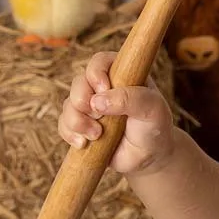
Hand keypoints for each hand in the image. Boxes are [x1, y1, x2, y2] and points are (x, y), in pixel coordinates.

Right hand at [58, 51, 175, 176]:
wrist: (149, 157)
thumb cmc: (154, 127)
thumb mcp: (153, 109)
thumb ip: (130, 99)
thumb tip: (97, 101)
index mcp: (121, 74)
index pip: (100, 61)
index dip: (96, 73)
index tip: (104, 88)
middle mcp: (102, 88)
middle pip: (78, 83)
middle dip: (82, 100)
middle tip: (99, 116)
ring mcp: (90, 107)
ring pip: (68, 105)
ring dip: (77, 120)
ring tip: (96, 135)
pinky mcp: (81, 126)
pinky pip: (63, 125)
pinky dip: (70, 133)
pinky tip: (83, 143)